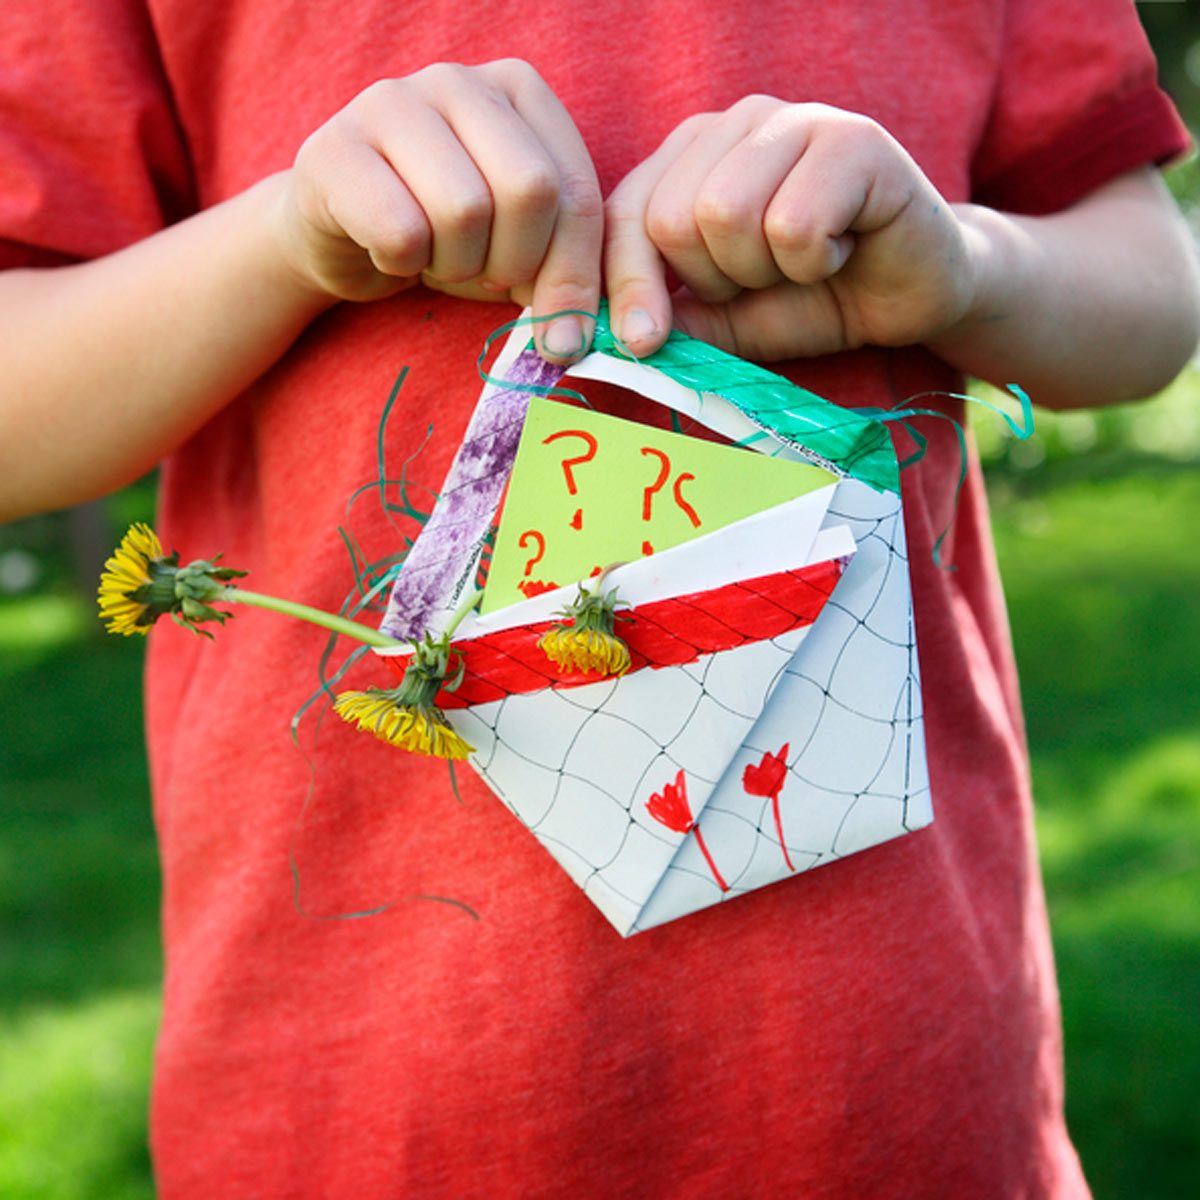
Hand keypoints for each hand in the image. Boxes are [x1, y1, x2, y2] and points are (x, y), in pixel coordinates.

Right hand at [275, 59, 601, 361]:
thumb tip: (574, 337)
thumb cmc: (443, 237)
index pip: (575, 189)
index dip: (575, 274)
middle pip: (529, 189)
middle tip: (484, 275)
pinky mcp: (334, 148)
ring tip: (434, 257)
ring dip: (455, 264)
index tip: (566, 334)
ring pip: (464, 209)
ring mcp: (391, 102)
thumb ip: (559, 273)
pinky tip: (390, 251)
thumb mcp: (517, 250)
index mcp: (519, 91)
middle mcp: (458, 80)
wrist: (341, 234)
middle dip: (515, 263)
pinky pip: (400, 231)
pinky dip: (402, 264)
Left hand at [605, 97, 975, 361]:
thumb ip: (675, 320)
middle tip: (766, 280)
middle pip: (673, 219)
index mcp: (693, 156)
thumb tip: (612, 336)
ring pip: (726, 214)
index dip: (626, 285)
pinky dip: (813, 263)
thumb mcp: (728, 321)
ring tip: (803, 263)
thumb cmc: (814, 298)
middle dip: (716, 280)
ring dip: (765, 271)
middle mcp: (737, 123)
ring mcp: (796, 120)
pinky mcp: (854, 140)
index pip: (625, 213)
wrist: (913, 295)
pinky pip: (793, 224)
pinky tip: (842, 249)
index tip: (641, 345)